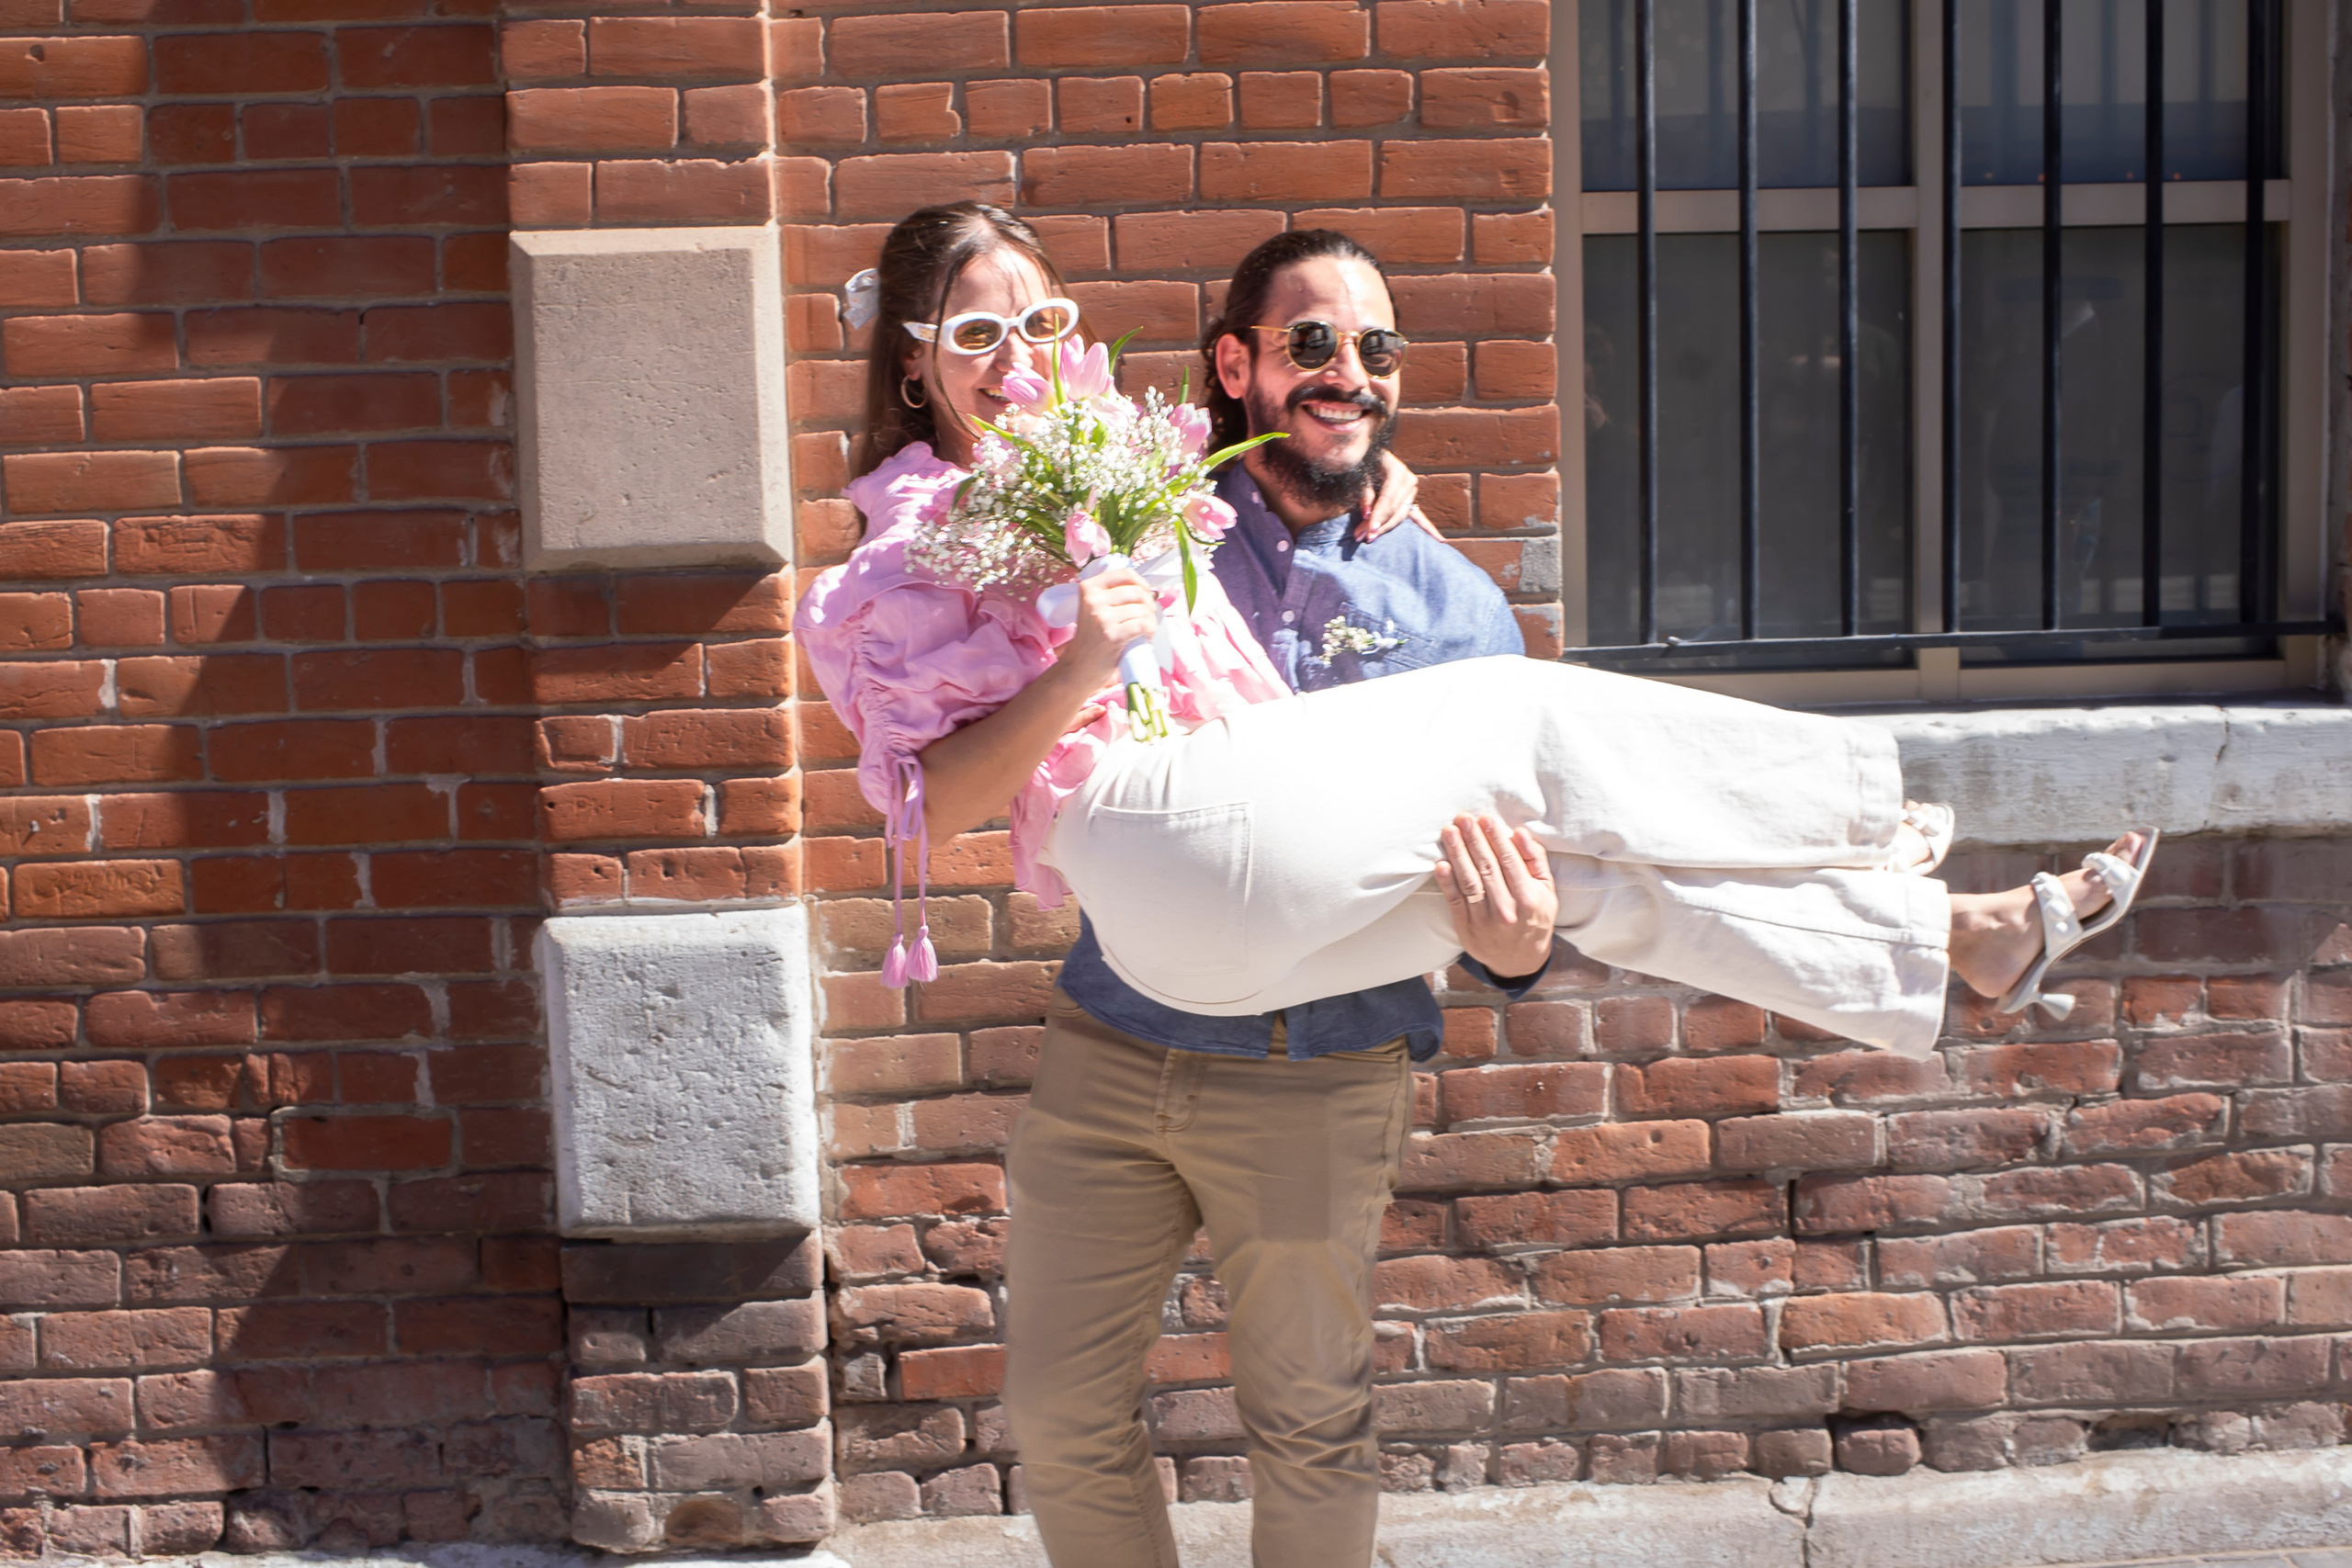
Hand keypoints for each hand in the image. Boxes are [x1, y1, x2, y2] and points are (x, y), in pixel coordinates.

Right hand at [1059, 564, 1156, 688]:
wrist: (1079, 667)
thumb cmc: (1092, 638)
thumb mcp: (1094, 609)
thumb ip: (1112, 595)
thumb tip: (1149, 590)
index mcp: (1089, 588)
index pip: (1124, 574)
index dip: (1141, 582)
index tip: (1146, 593)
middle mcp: (1093, 600)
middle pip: (1137, 592)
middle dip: (1149, 604)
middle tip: (1147, 616)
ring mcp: (1102, 618)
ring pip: (1142, 609)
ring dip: (1150, 620)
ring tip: (1145, 629)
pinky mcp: (1112, 635)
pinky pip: (1143, 624)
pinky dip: (1149, 630)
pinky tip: (1145, 636)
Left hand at [1358, 450, 1444, 542]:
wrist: (1371, 455)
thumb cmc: (1364, 464)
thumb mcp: (1361, 476)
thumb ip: (1365, 495)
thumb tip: (1367, 514)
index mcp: (1397, 471)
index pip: (1388, 499)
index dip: (1378, 516)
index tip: (1368, 531)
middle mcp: (1409, 480)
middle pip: (1395, 510)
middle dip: (1379, 525)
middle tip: (1361, 537)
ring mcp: (1412, 491)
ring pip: (1401, 515)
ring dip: (1386, 528)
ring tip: (1369, 538)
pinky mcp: (1411, 499)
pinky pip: (1420, 517)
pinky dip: (1429, 529)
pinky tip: (1440, 541)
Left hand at [1434, 813, 1556, 979]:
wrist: (1520, 960)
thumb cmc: (1535, 917)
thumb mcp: (1547, 890)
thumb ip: (1535, 860)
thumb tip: (1519, 833)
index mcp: (1528, 899)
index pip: (1509, 861)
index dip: (1495, 838)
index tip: (1485, 818)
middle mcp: (1506, 910)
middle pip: (1486, 868)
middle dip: (1473, 839)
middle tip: (1463, 818)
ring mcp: (1484, 921)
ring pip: (1468, 881)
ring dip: (1456, 853)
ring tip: (1449, 831)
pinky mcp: (1466, 928)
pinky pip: (1454, 901)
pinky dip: (1446, 882)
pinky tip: (1440, 863)